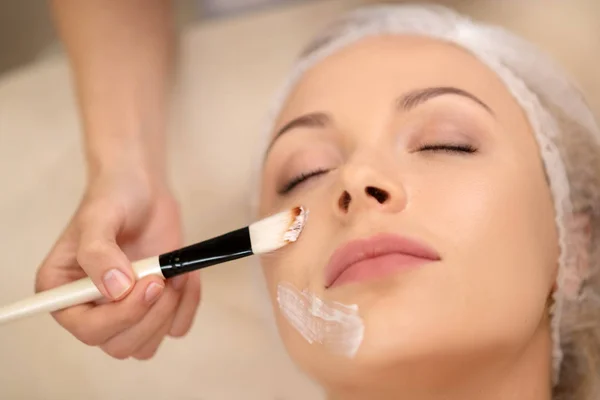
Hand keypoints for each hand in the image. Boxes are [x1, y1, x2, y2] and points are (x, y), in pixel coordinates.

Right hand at [35, 170, 200, 358]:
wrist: (143, 188)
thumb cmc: (113, 198)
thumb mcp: (99, 218)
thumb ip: (98, 252)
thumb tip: (115, 290)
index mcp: (62, 293)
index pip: (88, 330)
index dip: (121, 316)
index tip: (150, 283)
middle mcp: (91, 310)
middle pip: (120, 345)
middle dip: (150, 315)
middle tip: (163, 276)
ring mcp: (125, 311)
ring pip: (147, 345)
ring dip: (169, 311)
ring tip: (173, 271)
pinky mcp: (155, 308)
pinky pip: (176, 328)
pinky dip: (187, 306)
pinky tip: (185, 277)